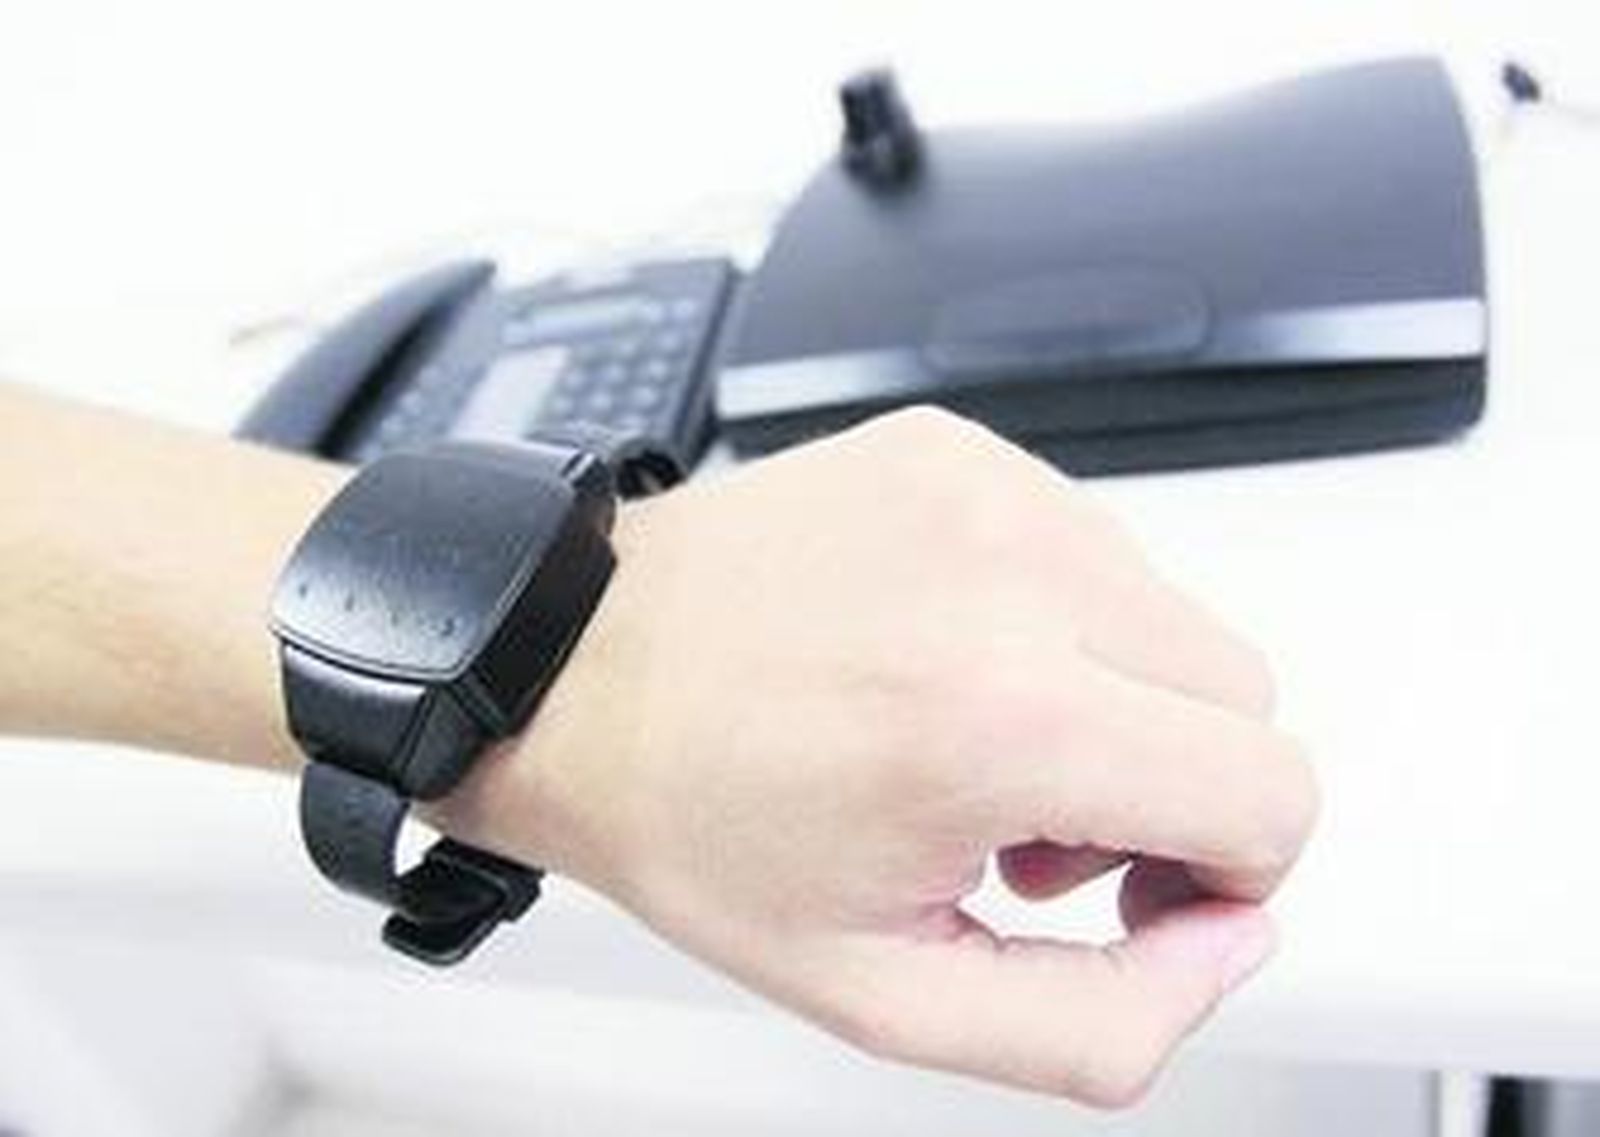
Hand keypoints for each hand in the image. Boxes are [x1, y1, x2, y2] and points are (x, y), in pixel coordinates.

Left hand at [443, 408, 1317, 1104]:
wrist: (573, 670)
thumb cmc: (693, 816)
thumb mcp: (884, 994)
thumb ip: (1096, 1022)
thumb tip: (1224, 943)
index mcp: (1000, 717)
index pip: (1269, 792)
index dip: (1224, 870)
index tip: (1130, 884)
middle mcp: (1008, 573)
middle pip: (1240, 697)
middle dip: (1165, 785)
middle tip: (1027, 823)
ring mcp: (984, 490)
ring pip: (1170, 619)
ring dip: (1109, 697)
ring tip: (970, 739)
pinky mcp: (958, 451)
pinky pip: (1090, 549)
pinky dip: (1051, 619)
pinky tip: (941, 659)